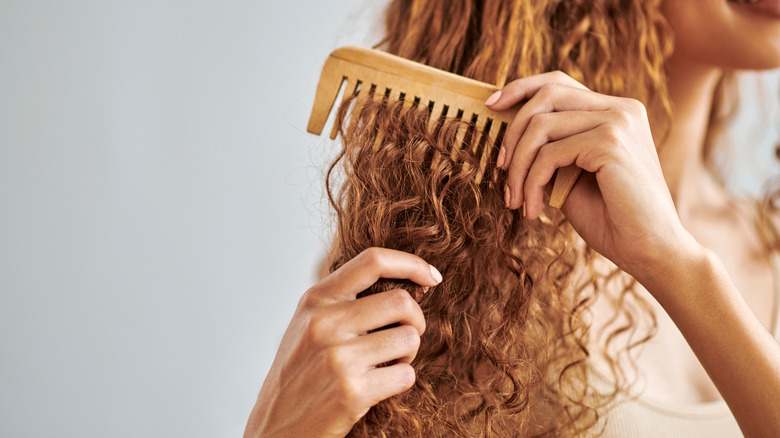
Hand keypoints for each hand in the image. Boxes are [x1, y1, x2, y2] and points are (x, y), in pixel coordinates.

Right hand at [244, 248, 441, 437]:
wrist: (274, 428)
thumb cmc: (298, 374)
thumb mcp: (308, 324)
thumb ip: (343, 300)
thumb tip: (406, 282)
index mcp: (315, 300)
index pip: (372, 261)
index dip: (411, 263)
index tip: (432, 277)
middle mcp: (324, 323)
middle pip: (402, 302)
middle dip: (415, 320)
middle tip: (403, 336)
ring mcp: (338, 357)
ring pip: (410, 338)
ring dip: (407, 354)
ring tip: (384, 364)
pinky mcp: (352, 391)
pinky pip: (406, 374)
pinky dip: (401, 381)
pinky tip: (378, 386)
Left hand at [486, 71, 698, 280]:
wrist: (650, 251)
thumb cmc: (612, 219)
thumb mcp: (572, 176)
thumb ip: (550, 149)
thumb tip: (507, 134)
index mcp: (616, 111)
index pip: (559, 83)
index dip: (521, 88)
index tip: (491, 107)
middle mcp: (621, 109)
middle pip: (546, 95)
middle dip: (512, 132)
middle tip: (501, 169)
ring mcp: (618, 122)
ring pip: (541, 126)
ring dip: (518, 167)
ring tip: (515, 200)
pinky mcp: (610, 143)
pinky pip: (548, 155)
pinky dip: (531, 183)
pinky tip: (534, 210)